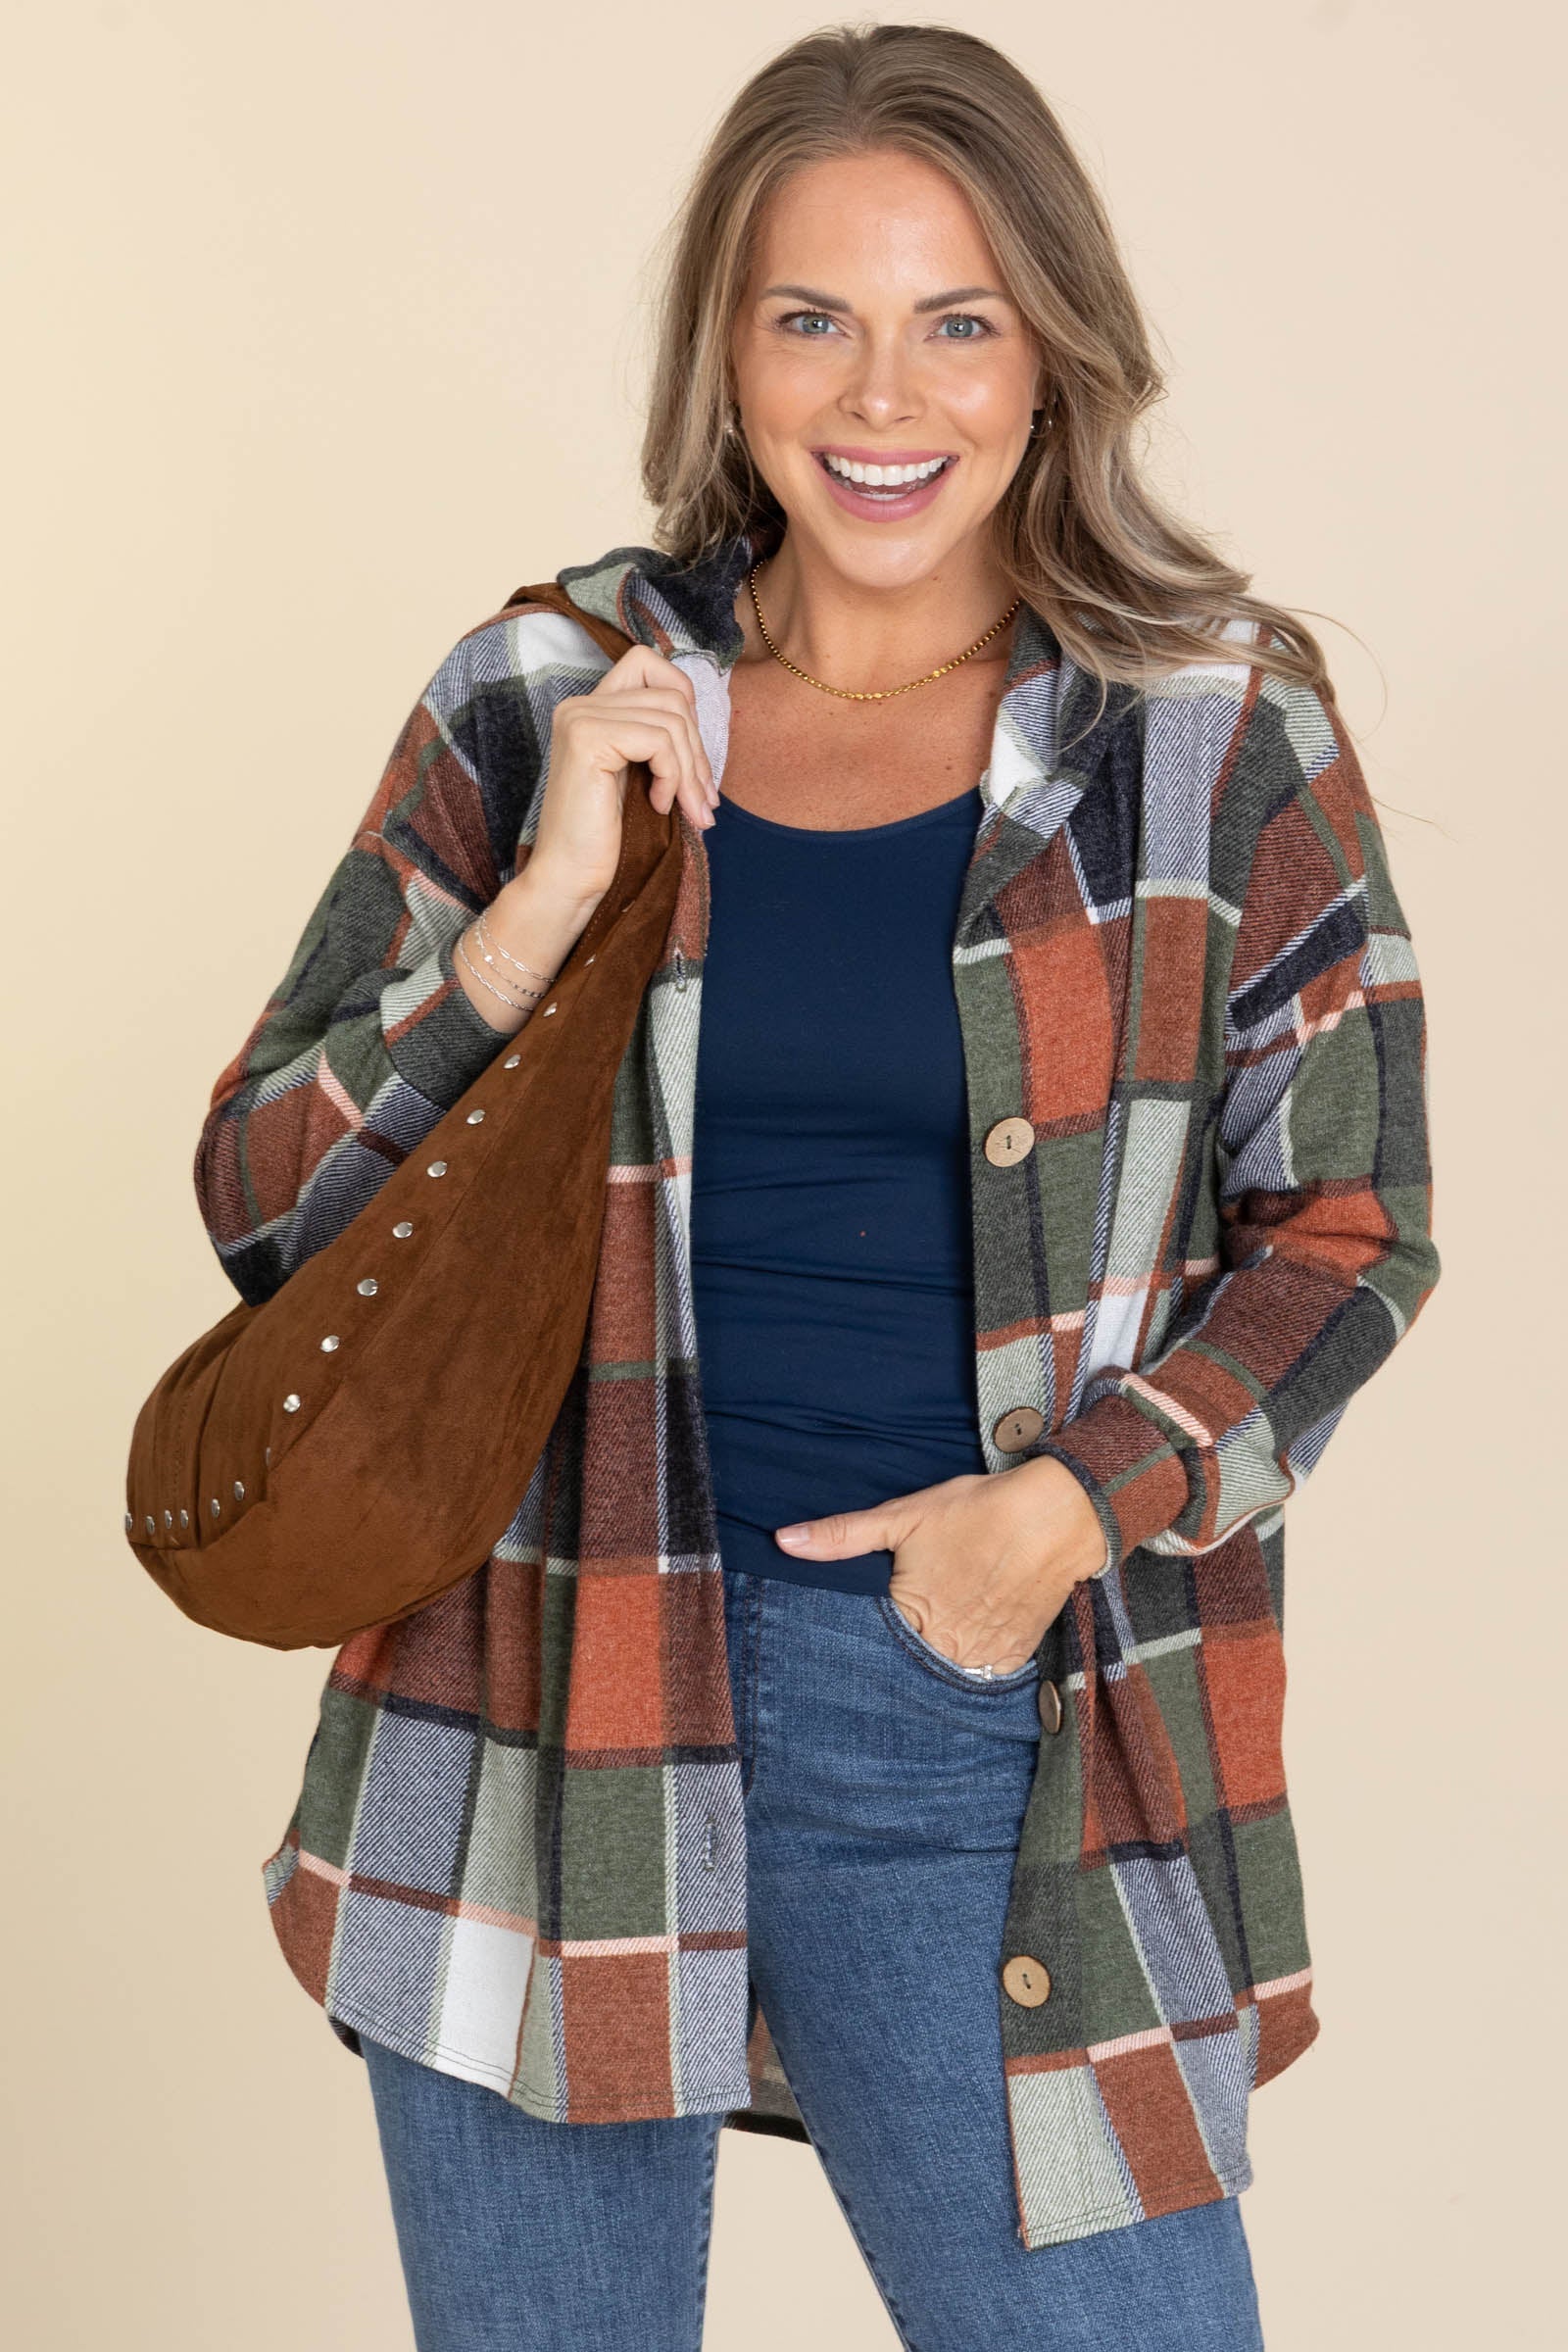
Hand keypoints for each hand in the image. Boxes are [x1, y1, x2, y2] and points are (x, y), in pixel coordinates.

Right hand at [527, 642, 719, 908]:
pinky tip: (659, 805)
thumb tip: (703, 719)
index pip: (648, 663)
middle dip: (697, 752)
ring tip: (689, 810)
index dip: (682, 696)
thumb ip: (657, 738)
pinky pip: (659, 741)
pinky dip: (672, 777)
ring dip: (691, 772)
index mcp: (589, 708)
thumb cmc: (606, 835)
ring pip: (672, 719)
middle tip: (703, 800)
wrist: (570, 877)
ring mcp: (580, 718)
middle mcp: (579, 704)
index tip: (688, 753)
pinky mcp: (588, 739)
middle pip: (671, 697)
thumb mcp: (638, 774)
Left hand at [774, 1457, 1108, 1674]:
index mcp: (911, 1618)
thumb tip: (783, 1540)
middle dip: (902, 1646)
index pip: (871, 1645)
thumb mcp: (903, 1516)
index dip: (866, 1632)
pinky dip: (973, 1655)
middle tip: (912, 1614)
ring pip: (944, 1669)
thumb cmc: (977, 1511)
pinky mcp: (1014, 1657)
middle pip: (908, 1661)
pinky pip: (983, 1671)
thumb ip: (842, 1535)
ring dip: (936, 1655)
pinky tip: (971, 1627)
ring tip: (939, 1623)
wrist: (1059, 1515)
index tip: (865, 1622)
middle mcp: (945, 1649)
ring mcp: (983, 1658)